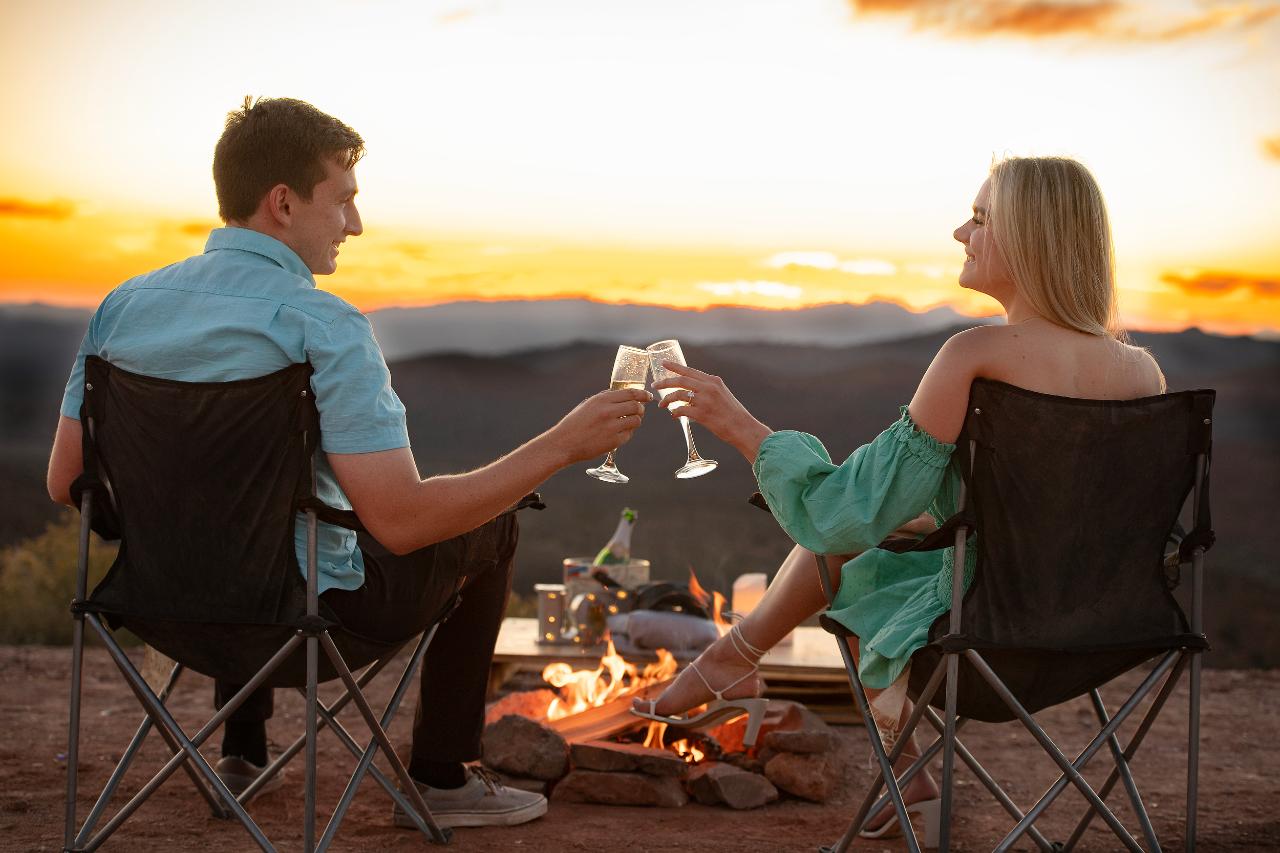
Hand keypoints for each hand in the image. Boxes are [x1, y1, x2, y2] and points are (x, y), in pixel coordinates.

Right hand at [547, 387, 651, 463]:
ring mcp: (611, 427)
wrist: (564, 443)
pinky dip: (628, 432)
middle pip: (636, 406)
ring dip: (636, 420)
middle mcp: (608, 411)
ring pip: (636, 420)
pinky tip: (620, 432)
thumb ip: (604, 399)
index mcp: (601, 399)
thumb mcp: (587, 405)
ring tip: (630, 421)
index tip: (648, 396)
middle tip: (640, 411)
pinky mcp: (614, 441)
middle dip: (641, 408)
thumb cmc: (575, 423)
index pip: (630, 393)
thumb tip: (621, 394)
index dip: (642, 394)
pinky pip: (629, 434)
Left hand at [652, 361, 771, 462]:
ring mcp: (705, 400)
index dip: (674, 366)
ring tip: (662, 405)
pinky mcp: (702, 414)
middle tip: (655, 385)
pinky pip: (681, 410)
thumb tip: (691, 391)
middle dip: (664, 382)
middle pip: (680, 380)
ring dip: (667, 400)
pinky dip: (675, 412)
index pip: (690, 370)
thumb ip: (708, 389)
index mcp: (713, 381)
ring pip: (678, 394)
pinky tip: (674, 416)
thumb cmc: (733, 414)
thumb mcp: (722, 394)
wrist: (743, 428)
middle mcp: (709, 388)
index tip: (663, 363)